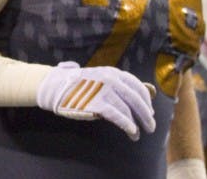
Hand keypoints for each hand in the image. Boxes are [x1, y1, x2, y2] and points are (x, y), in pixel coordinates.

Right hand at [36, 61, 155, 140]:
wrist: (56, 85)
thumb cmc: (79, 84)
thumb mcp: (100, 77)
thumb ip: (117, 83)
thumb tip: (146, 91)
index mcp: (113, 72)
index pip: (136, 86)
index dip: (146, 100)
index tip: (150, 111)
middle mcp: (110, 79)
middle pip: (135, 98)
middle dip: (146, 114)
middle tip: (150, 126)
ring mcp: (103, 90)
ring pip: (127, 109)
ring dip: (136, 123)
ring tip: (137, 134)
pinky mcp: (96, 103)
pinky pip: (117, 115)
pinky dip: (127, 124)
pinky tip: (131, 131)